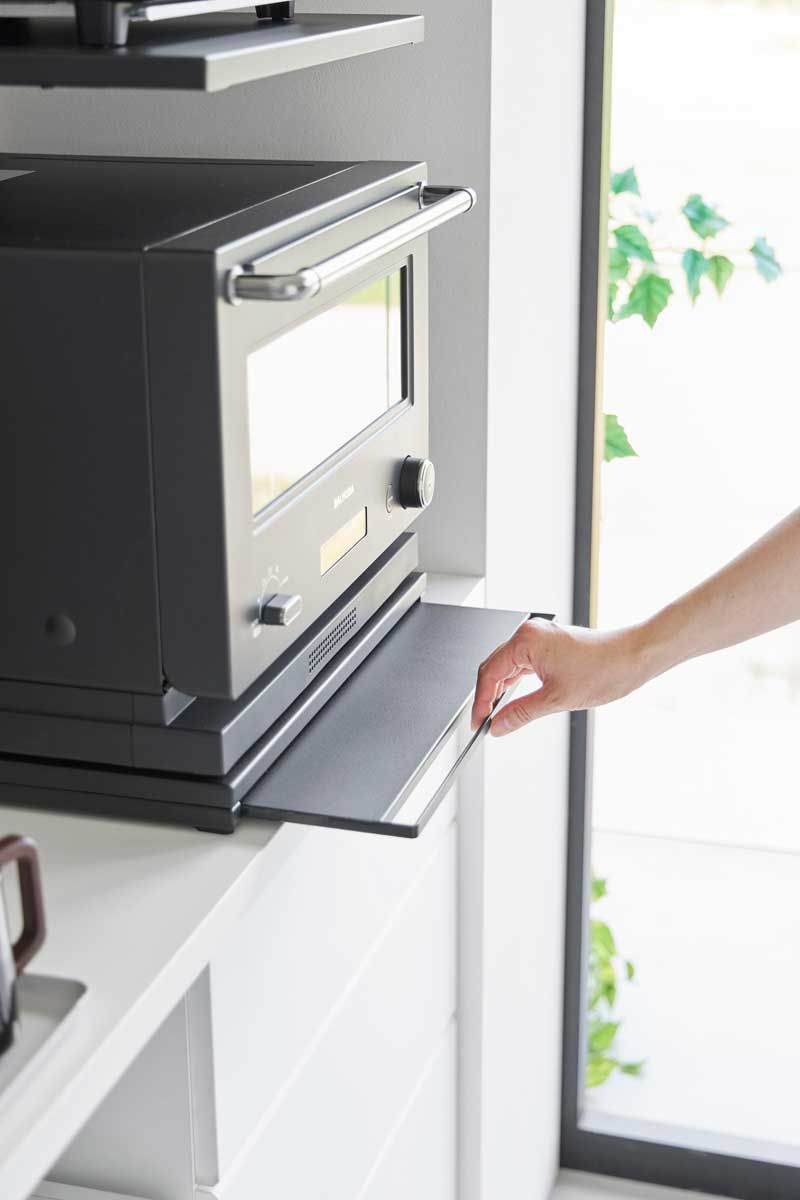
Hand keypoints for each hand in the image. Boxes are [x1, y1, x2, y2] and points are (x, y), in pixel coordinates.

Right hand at [471, 618, 649, 736]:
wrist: (634, 657)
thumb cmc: (604, 669)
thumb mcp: (556, 700)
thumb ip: (520, 714)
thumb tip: (498, 726)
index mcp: (525, 640)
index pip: (489, 673)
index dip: (480, 702)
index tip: (478, 723)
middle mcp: (528, 633)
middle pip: (494, 667)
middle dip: (487, 697)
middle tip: (484, 723)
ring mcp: (538, 637)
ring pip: (507, 666)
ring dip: (500, 691)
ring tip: (497, 715)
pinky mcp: (548, 644)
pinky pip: (522, 664)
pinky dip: (515, 683)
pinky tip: (513, 700)